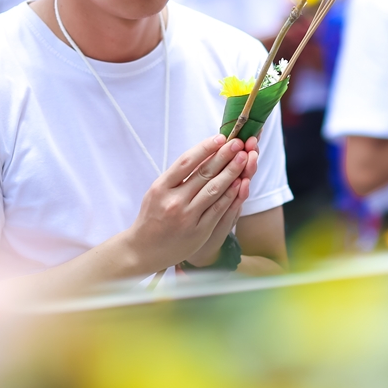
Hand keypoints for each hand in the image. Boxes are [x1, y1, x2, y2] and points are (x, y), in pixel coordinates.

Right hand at [124, 135, 249, 272]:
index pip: (186, 162)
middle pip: (203, 173)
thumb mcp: (156, 192)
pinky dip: (230, 195)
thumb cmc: (152, 216)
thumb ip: (177, 176)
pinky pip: (218, 209)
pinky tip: (240, 184)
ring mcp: (187, 217)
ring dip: (231, 172)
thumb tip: (203, 154)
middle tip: (238, 143)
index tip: (220, 137)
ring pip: (214, 190)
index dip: (205, 148)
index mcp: (161, 188)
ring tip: (244, 158)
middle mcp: (174, 201)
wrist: (143, 250)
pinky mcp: (199, 231)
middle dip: (223, 156)